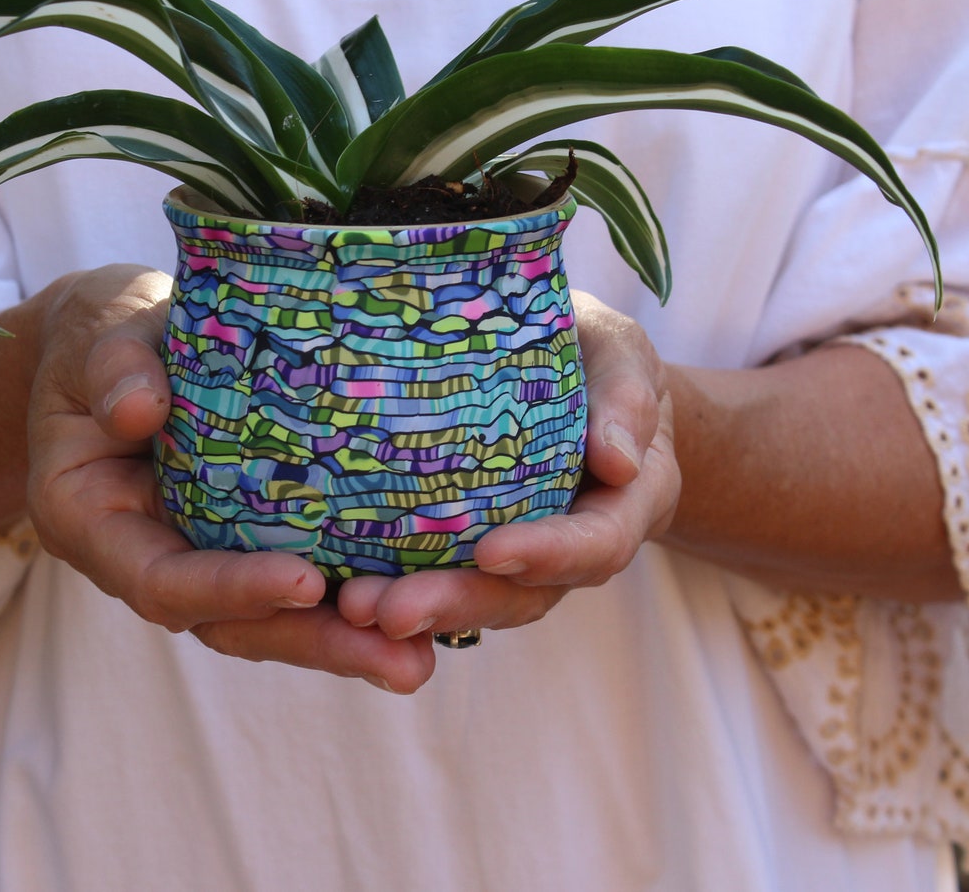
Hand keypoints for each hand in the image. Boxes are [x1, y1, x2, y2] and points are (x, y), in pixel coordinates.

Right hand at [23, 264, 437, 691]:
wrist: (114, 337)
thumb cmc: (104, 329)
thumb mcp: (101, 333)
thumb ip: (115, 368)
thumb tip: (138, 409)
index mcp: (91, 520)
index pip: (162, 579)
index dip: (231, 588)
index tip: (305, 583)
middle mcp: (146, 557)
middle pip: (230, 624)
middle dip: (315, 646)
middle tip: (404, 664)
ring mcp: (199, 555)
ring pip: (270, 621)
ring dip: (345, 643)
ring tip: (420, 659)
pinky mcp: (246, 540)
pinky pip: (297, 582)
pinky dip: (351, 601)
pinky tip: (420, 610)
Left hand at [335, 290, 679, 641]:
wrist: (587, 381)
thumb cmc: (604, 361)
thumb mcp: (624, 357)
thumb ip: (626, 398)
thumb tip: (617, 460)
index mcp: (623, 506)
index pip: (596, 544)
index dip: (549, 553)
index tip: (492, 552)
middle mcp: (573, 548)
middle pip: (523, 594)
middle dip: (458, 603)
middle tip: (390, 612)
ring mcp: (523, 557)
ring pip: (478, 598)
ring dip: (420, 611)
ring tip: (355, 608)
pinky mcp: (474, 549)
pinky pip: (443, 578)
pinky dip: (399, 590)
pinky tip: (342, 592)